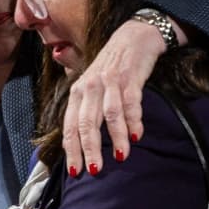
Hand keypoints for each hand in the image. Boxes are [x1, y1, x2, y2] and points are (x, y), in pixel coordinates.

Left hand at [61, 18, 173, 175]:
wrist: (132, 37)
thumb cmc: (110, 68)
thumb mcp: (91, 87)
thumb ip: (84, 110)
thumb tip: (77, 144)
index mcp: (77, 93)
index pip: (71, 126)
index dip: (72, 150)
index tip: (76, 171)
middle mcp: (90, 87)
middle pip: (87, 123)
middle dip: (90, 148)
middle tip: (96, 170)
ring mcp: (110, 82)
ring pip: (110, 114)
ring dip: (116, 137)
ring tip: (121, 156)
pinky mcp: (130, 77)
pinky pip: (131, 102)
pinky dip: (134, 120)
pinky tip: (137, 136)